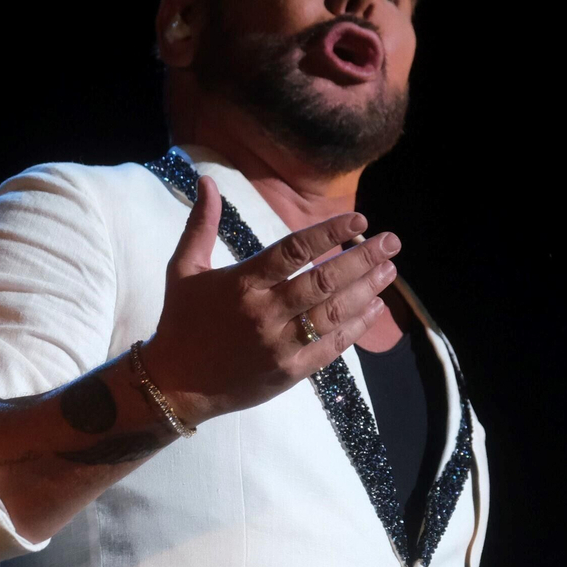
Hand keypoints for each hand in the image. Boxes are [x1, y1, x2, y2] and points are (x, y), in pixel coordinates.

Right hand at [140, 176, 400, 424]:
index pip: (293, 251)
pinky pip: (330, 347)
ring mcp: (278, 344)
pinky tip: (374, 308)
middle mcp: (263, 312)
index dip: (329, 233)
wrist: (174, 385)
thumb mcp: (183, 269)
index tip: (360, 219)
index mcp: (241, 283)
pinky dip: (355, 327)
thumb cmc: (181, 322)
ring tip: (389, 270)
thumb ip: (200, 224)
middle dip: (362, 259)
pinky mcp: (289, 371)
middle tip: (392, 241)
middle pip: (322, 281)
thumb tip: (207, 181)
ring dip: (365, 290)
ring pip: (331, 313)